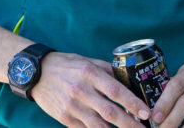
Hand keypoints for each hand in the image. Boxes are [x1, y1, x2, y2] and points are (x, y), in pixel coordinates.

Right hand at [30, 52, 151, 127]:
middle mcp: (81, 91)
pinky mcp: (64, 118)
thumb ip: (107, 71)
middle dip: (129, 124)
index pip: (116, 91)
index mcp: (90, 73)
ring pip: (98, 126)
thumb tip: (129, 81)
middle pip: (110, 112)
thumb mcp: (88, 61)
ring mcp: (72, 107)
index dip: (133, 103)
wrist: (36, 73)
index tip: (146, 112)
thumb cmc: (66, 65)